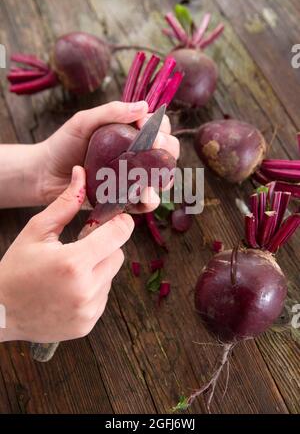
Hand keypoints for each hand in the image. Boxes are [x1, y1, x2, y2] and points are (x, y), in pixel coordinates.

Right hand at [0, 167, 133, 342]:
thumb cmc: (15, 268)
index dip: (120, 222)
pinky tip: (69, 288)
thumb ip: (64, 204)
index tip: (116, 218)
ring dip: (98, 268)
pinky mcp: (87, 324)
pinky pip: (103, 297)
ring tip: (70, 271)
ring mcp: (88, 311)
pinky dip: (92, 289)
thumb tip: (82, 173)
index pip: (118, 234)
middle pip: (118, 255)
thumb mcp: (36, 231)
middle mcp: (85, 290)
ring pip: (110, 276)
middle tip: (81, 246)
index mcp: (73, 263)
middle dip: (104, 247)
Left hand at [39, 101, 179, 210]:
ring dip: (163, 176)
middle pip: (168, 152)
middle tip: (152, 146)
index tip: (145, 124)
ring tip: (150, 173)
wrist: (45, 174)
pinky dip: (149, 199)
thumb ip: (111, 112)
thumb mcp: (85, 121)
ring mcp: (134, 179)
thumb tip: (143, 106)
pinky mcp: (126, 200)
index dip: (160, 126)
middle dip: (167, 149)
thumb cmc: (64, 144)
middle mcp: (138, 156)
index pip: (160, 127)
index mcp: (132, 134)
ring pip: (164, 178)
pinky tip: (142, 194)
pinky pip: (146, 202)